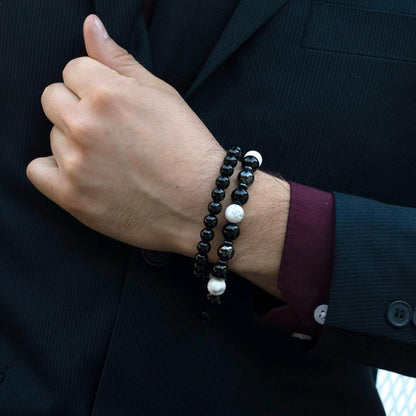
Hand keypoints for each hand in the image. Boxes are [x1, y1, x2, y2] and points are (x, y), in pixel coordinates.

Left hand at [27, 15, 224, 252]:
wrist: (201, 201)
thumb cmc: (187, 147)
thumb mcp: (161, 94)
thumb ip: (118, 60)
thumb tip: (91, 26)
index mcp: (107, 94)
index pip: (72, 70)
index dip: (94, 85)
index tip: (114, 106)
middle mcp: (85, 125)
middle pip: (53, 99)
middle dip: (77, 108)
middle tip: (110, 131)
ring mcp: (76, 163)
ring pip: (52, 136)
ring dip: (73, 142)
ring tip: (109, 159)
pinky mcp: (72, 196)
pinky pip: (37, 171)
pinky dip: (54, 171)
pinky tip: (83, 174)